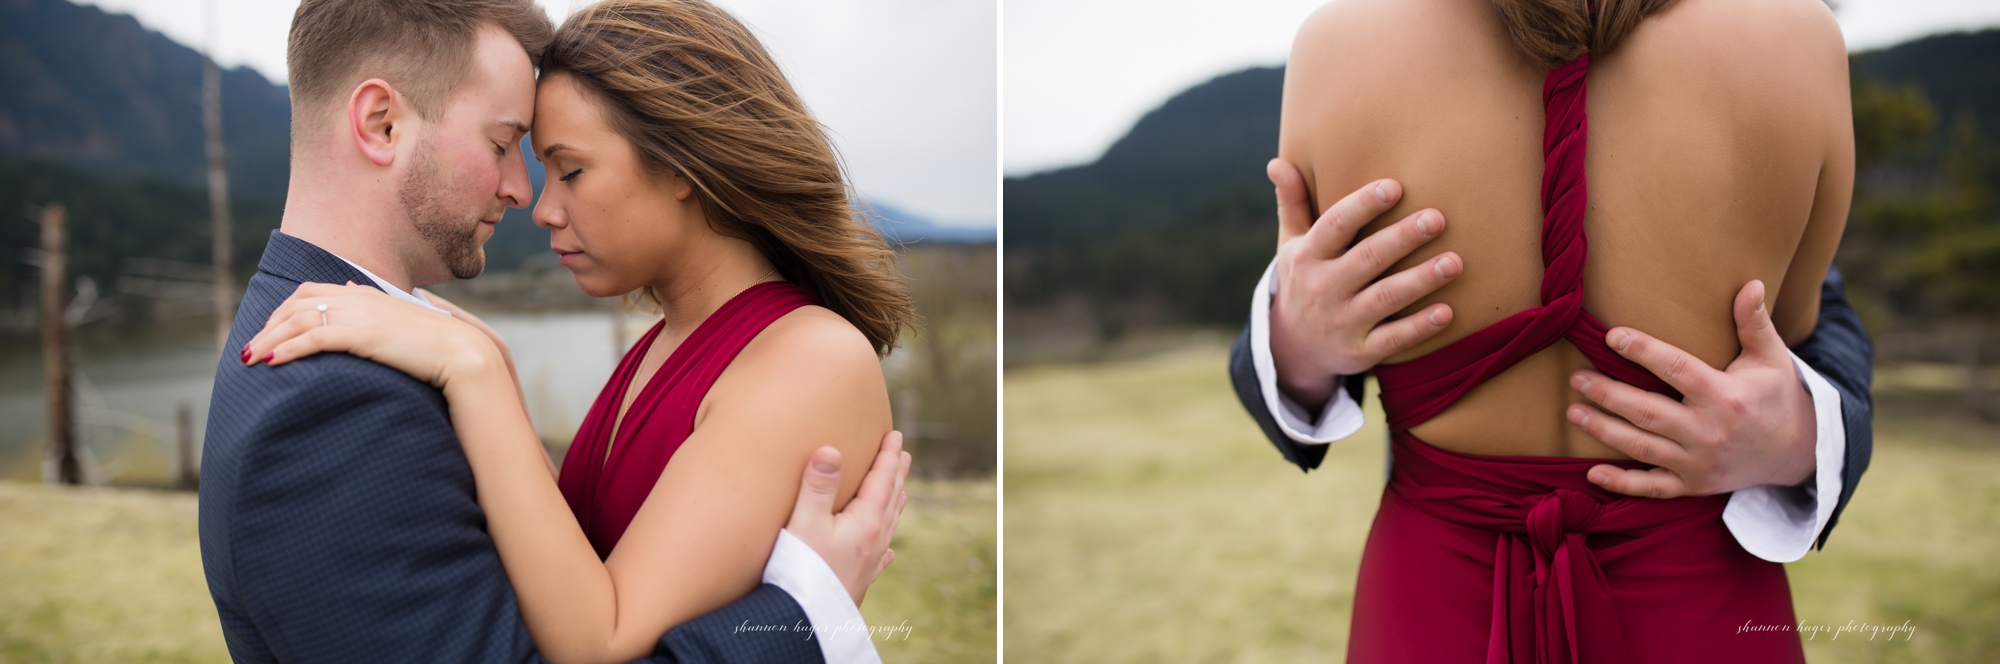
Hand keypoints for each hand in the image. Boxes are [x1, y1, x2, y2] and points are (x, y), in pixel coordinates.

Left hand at [242, 282, 501, 393]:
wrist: (463, 352)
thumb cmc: (440, 345)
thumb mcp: (406, 324)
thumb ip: (383, 314)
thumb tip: (366, 307)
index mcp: (367, 293)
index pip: (312, 292)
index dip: (285, 311)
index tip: (272, 331)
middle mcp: (358, 297)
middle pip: (297, 303)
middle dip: (269, 325)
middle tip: (251, 348)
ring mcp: (359, 314)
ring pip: (297, 320)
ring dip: (269, 339)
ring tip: (250, 358)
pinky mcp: (360, 335)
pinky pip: (311, 338)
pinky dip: (286, 348)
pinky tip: (270, 361)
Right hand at [786, 430, 909, 605]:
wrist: (803, 622)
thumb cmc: (801, 571)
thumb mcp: (804, 523)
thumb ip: (818, 486)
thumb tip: (832, 449)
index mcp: (865, 523)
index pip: (882, 481)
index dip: (888, 456)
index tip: (895, 435)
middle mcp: (873, 542)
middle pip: (890, 500)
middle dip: (896, 475)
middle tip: (905, 455)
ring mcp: (869, 563)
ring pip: (888, 526)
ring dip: (895, 503)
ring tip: (901, 492)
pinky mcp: (859, 581)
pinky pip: (880, 556)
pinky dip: (886, 544)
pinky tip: (889, 552)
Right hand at [1267, 158, 1462, 407]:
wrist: (1294, 349)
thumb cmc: (1305, 280)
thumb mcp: (1291, 245)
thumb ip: (1292, 203)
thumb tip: (1276, 162)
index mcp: (1308, 256)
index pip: (1335, 226)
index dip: (1362, 206)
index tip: (1394, 186)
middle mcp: (1324, 288)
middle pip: (1366, 260)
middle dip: (1401, 239)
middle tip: (1438, 218)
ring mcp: (1343, 322)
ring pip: (1385, 299)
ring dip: (1420, 281)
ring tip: (1455, 262)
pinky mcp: (1361, 351)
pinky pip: (1393, 339)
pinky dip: (1420, 328)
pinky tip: (1448, 312)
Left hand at [1567, 280, 1817, 497]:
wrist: (1800, 452)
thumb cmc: (1776, 396)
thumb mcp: (1771, 358)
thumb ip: (1754, 323)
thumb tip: (1750, 283)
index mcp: (1726, 396)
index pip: (1677, 369)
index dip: (1643, 352)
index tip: (1612, 336)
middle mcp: (1709, 432)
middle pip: (1648, 412)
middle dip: (1608, 395)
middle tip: (1577, 378)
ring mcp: (1700, 463)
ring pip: (1642, 447)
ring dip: (1604, 430)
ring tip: (1573, 411)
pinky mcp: (1694, 485)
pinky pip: (1652, 488)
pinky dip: (1622, 484)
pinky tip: (1592, 472)